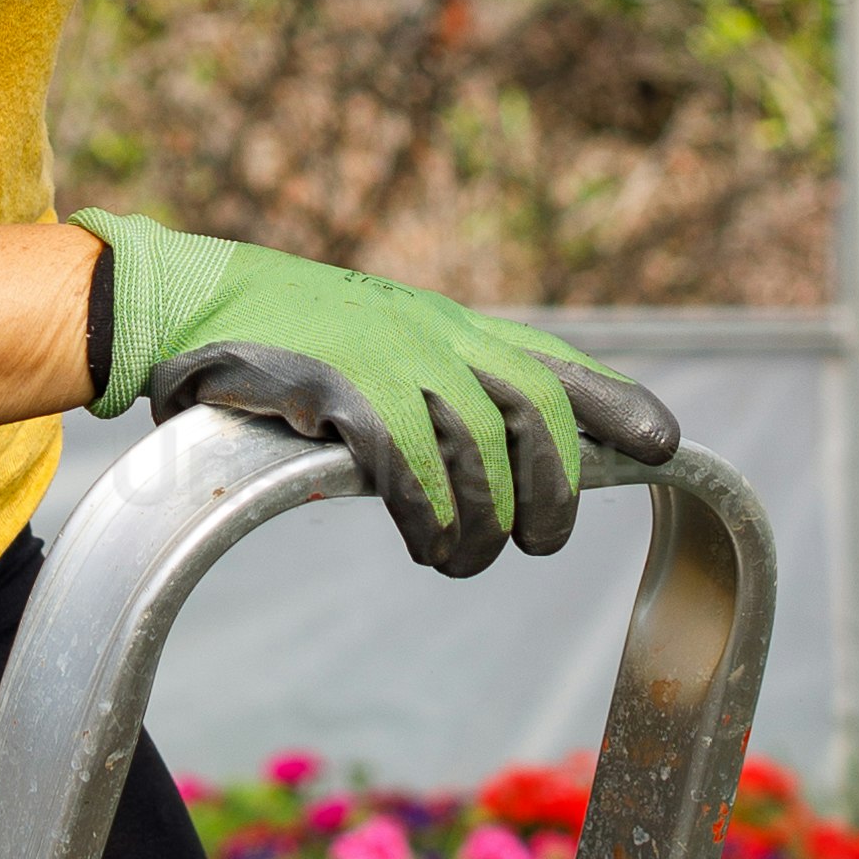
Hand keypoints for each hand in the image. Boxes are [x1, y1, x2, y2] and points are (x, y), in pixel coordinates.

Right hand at [83, 217, 680, 580]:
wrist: (194, 299)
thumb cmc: (284, 333)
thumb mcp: (378, 343)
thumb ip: (434, 384)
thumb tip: (486, 452)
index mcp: (452, 328)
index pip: (554, 364)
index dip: (616, 404)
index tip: (665, 442)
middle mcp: (437, 337)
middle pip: (536, 415)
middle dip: (554, 489)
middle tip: (538, 542)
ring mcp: (392, 359)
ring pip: (480, 452)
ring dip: (482, 523)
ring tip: (461, 559)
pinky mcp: (343, 389)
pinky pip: (411, 464)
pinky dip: (429, 513)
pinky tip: (424, 540)